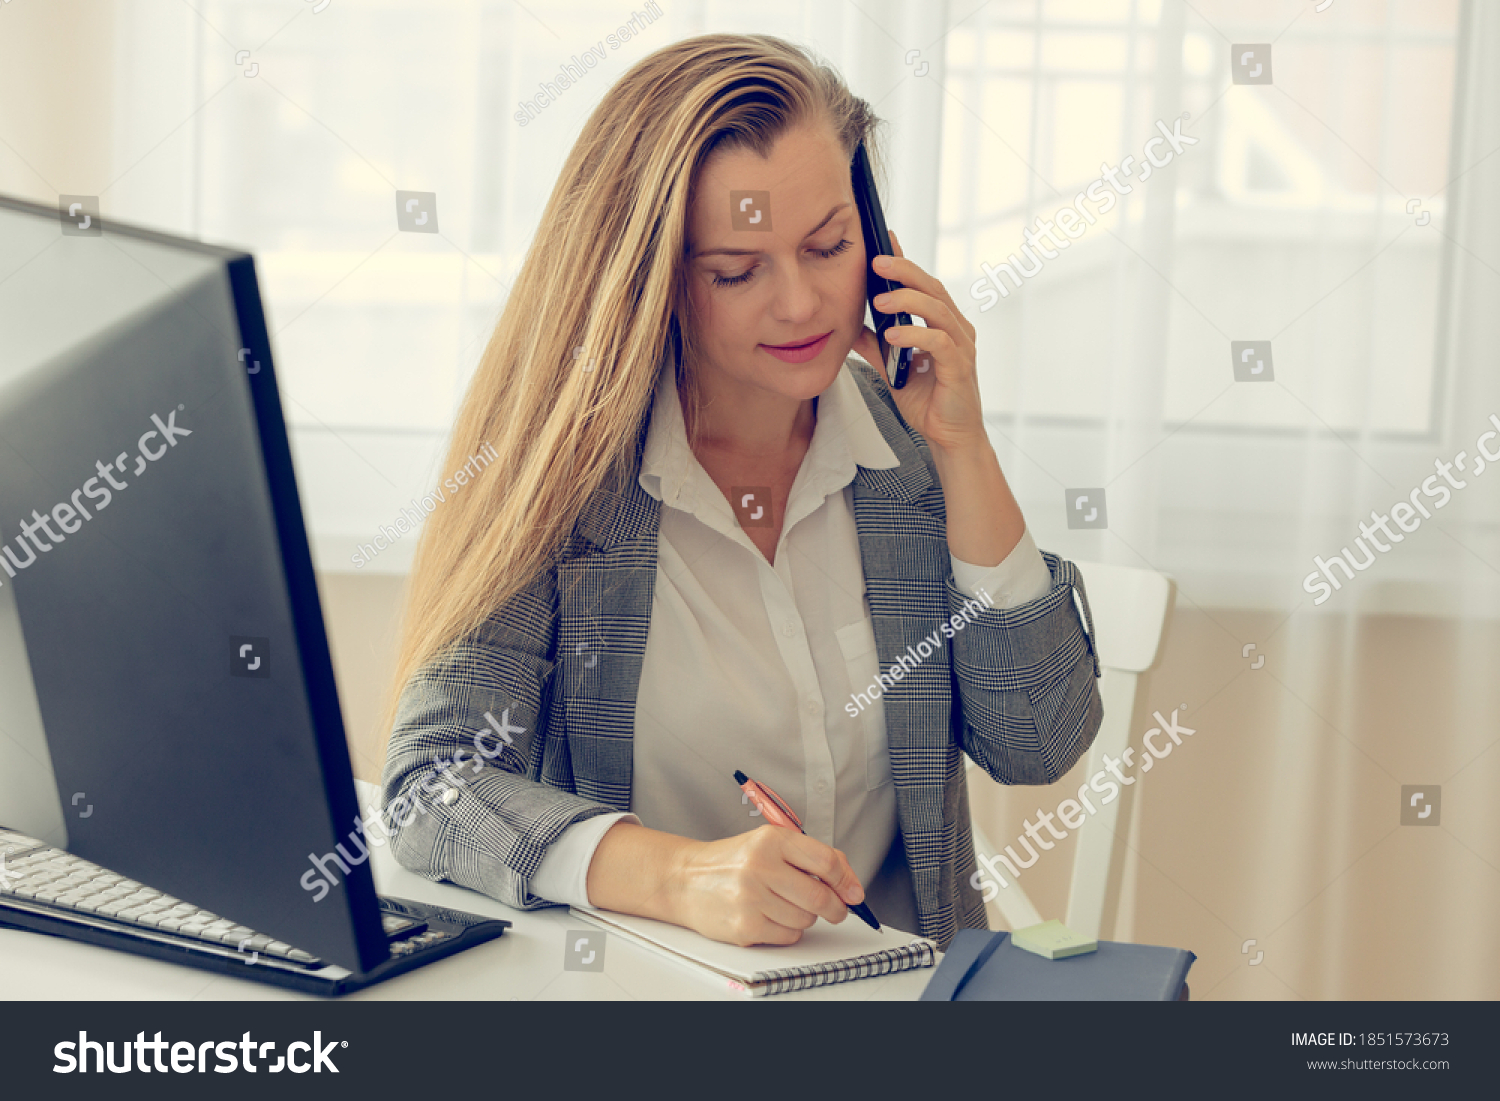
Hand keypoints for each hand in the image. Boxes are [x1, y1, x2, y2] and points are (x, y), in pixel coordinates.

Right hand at [668, 825, 864, 946]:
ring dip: (805, 917)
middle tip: (836, 909)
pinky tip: (770, 916)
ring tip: (783, 904)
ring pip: (806, 919)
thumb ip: (811, 856)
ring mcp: (750, 898)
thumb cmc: (732, 862)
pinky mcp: (744, 926)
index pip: (825, 861)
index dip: (847, 880)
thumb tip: (850, 882)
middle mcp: (760, 866)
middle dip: (835, 907)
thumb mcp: (770, 844)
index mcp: (771, 840)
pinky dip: (788, 930)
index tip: (854, 892)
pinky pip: (788, 935)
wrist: (685, 880)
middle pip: (819, 896)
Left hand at [852, 229, 985, 454]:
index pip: (923, 284)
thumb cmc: (927, 400)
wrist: (947, 436)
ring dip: (907, 301)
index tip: (884, 240)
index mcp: (942, 323)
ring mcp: (961, 346)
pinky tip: (892, 336)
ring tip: (880, 301)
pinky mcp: (960, 367)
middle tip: (875, 262)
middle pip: (932, 287)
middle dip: (903, 271)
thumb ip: (875, 344)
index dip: (905, 262)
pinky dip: (914, 335)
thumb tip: (850, 324)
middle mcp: (956, 328)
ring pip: (937, 309)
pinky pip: (939, 342)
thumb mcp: (891, 367)